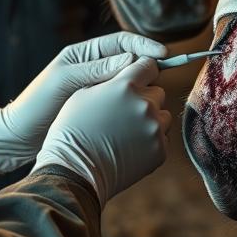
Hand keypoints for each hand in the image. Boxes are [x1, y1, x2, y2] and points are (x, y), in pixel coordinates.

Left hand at [0, 32, 166, 173]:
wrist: (18, 138)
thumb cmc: (36, 104)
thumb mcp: (65, 82)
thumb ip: (96, 69)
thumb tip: (132, 59)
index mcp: (85, 54)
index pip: (122, 43)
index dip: (144, 47)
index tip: (163, 56)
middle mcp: (94, 69)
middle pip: (131, 62)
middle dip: (149, 67)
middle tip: (161, 80)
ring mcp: (99, 91)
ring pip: (131, 85)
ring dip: (144, 89)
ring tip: (154, 99)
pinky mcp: (101, 112)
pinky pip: (124, 104)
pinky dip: (135, 106)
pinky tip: (144, 116)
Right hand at [32, 56, 170, 205]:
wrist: (74, 171)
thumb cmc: (73, 130)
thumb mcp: (84, 93)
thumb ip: (111, 78)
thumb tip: (127, 71)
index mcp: (125, 85)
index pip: (149, 65)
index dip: (144, 71)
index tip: (139, 78)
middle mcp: (144, 104)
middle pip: (158, 92)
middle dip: (145, 99)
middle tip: (125, 113)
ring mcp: (154, 128)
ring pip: (163, 115)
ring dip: (151, 120)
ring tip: (127, 132)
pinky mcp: (159, 150)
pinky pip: (163, 137)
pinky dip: (151, 141)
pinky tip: (131, 146)